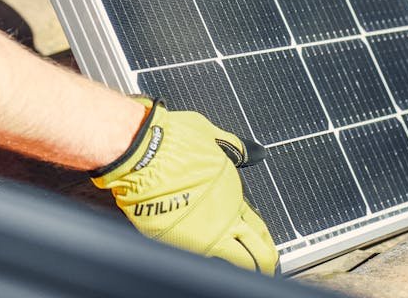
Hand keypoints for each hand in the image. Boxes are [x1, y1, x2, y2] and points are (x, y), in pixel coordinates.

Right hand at [91, 99, 278, 273]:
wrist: (143, 153)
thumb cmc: (171, 139)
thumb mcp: (210, 134)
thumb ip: (235, 147)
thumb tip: (255, 151)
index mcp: (233, 190)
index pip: (256, 223)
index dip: (262, 235)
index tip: (262, 241)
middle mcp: (225, 214)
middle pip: (257, 249)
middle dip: (263, 259)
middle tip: (265, 266)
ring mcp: (207, 232)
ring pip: (240, 262)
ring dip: (247, 267)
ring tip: (249, 272)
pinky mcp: (184, 244)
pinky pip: (208, 262)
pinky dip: (216, 266)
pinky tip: (217, 268)